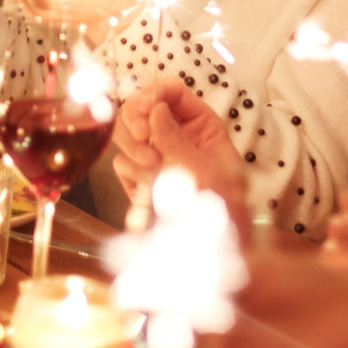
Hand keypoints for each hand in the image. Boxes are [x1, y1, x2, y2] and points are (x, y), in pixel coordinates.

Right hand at [113, 76, 250, 241]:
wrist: (218, 257)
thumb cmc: (225, 212)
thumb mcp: (207, 171)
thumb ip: (177, 139)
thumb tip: (154, 109)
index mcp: (200, 125)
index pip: (171, 91)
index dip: (154, 92)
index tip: (146, 107)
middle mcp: (176, 136)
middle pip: (140, 107)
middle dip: (137, 119)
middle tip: (144, 137)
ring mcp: (157, 157)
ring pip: (127, 135)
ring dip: (133, 148)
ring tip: (152, 169)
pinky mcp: (142, 180)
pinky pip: (123, 165)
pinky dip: (130, 173)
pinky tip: (147, 189)